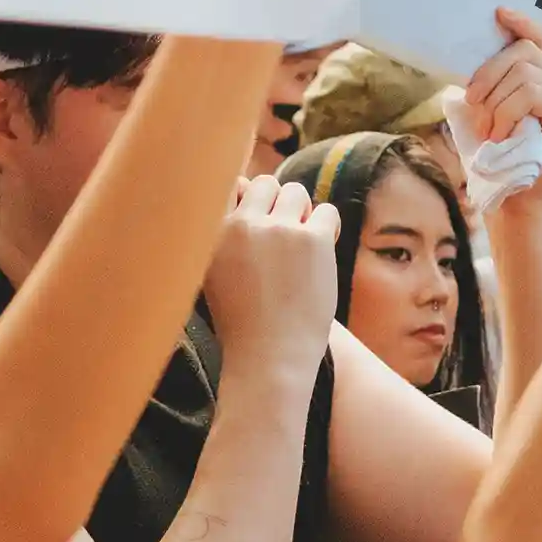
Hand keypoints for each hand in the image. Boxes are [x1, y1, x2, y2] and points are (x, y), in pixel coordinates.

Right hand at [203, 173, 339, 378]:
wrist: (270, 358)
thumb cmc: (242, 322)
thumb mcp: (213, 273)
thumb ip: (223, 231)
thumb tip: (243, 184)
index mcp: (213, 232)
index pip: (231, 185)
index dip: (248, 201)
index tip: (258, 227)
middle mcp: (243, 224)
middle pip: (266, 183)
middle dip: (277, 205)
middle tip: (283, 240)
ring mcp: (279, 230)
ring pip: (296, 192)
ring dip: (302, 213)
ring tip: (301, 248)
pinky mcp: (313, 240)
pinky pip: (328, 211)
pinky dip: (328, 227)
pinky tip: (321, 253)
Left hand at [462, 7, 541, 210]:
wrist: (513, 201)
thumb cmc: (496, 160)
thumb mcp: (486, 114)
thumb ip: (490, 85)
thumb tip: (471, 50)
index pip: (540, 39)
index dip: (521, 23)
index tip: (499, 12)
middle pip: (523, 52)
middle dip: (488, 76)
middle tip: (474, 107)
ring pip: (524, 74)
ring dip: (496, 103)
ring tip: (491, 132)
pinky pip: (532, 93)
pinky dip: (508, 113)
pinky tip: (503, 135)